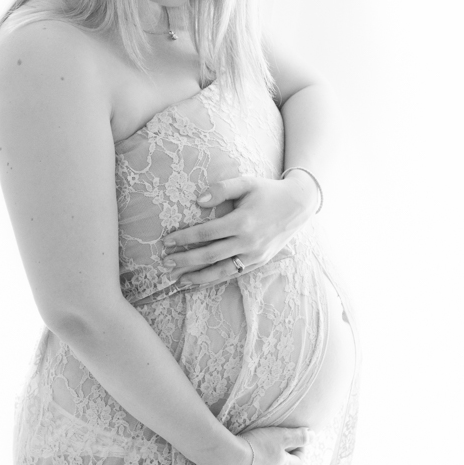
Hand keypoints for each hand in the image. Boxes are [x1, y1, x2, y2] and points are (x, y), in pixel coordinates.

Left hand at [161, 174, 318, 287]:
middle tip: (165, 263)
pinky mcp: (258, 262)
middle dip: (185, 260)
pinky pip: (233, 274)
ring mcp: (254, 255)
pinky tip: (200, 281)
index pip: (206, 232)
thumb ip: (222, 189)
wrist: (298, 206)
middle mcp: (248, 242)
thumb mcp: (246, 183)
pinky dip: (215, 279)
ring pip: (221, 271)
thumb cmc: (268, 191)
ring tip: (178, 279)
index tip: (167, 241)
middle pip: (210, 255)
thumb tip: (198, 200)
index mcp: (242, 222)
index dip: (185, 237)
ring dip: (197, 276)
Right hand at [208, 424, 315, 464]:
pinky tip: (241, 458)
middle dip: (284, 457)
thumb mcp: (280, 437)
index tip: (300, 443)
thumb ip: (298, 437)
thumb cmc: (256, 446)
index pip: (298, 463)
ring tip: (259, 448)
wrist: (227, 460)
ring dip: (266, 462)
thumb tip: (313, 436)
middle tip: (279, 445)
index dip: (301, 452)